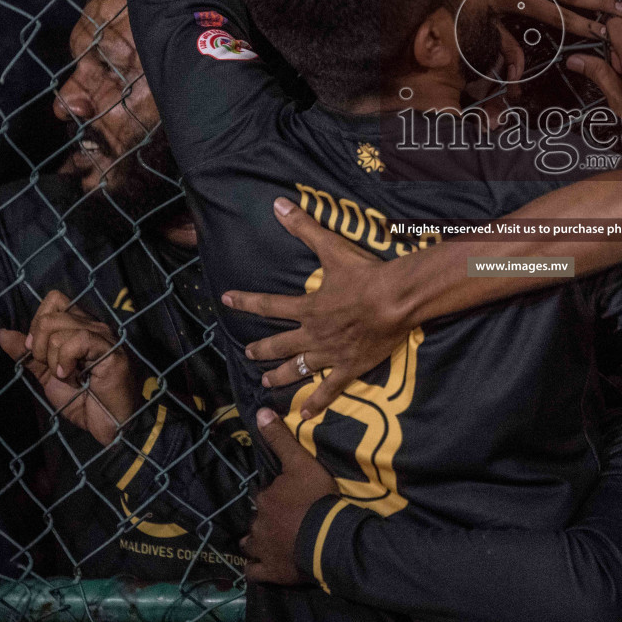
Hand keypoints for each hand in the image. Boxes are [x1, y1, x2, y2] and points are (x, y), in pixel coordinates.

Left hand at [0, 290, 138, 445]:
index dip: (38, 324)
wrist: (106, 424)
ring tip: (66, 376)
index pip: (54, 300)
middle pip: (51, 315)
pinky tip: (72, 376)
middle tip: (52, 368)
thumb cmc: (81, 400)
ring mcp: (103, 336)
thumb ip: (27, 354)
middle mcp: (93, 325)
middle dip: (39, 346)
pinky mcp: (110, 350)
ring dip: (53, 358)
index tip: (37, 354)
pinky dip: (66, 360)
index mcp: (80, 326)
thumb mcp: (46, 375)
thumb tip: (1, 332)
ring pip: (60, 328)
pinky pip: (78, 341)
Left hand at [221, 199, 408, 420]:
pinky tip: (305, 416)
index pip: (268, 305)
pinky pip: (329, 390)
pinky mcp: (350, 368)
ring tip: (266, 382)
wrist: (396, 300)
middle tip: (248, 353)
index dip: (245, 301)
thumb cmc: (366, 274)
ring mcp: (330, 354)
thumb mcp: (333, 248)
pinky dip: (317, 403)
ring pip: (298, 368)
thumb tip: (278, 205)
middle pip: (279, 344)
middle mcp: (313, 334)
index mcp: (308, 307)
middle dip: (261, 348)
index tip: (226, 299)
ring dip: (280, 376)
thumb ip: (305, 228)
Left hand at [241, 407, 337, 585]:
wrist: (326, 536)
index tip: (292, 498)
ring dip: (258, 542)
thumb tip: (260, 412)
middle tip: (286, 520)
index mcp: (265, 498)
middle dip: (267, 519)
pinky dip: (257, 568)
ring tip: (273, 541)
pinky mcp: (270, 571)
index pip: (266, 494)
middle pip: (259, 518)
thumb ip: (281, 439)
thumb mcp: (301, 463)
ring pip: (252, 544)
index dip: (277, 496)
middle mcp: (258, 523)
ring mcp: (262, 549)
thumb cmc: (316, 498)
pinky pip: (254, 571)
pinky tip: (263, 566)